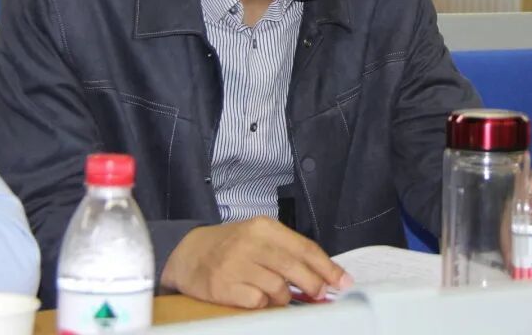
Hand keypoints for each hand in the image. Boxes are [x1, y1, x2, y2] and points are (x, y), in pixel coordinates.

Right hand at [160, 217, 352, 307]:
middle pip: (295, 268)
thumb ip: (289, 253)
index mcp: (265, 227)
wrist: (188, 253)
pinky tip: (256, 297)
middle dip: (313, 285)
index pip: (305, 247)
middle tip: (319, 295)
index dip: (327, 267)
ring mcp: (235, 264)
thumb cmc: (232, 246)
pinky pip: (257, 302)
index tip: (343, 282)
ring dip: (284, 297)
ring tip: (277, 294)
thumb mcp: (260, 238)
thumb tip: (325, 278)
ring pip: (278, 289)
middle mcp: (250, 242)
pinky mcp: (222, 286)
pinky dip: (262, 304)